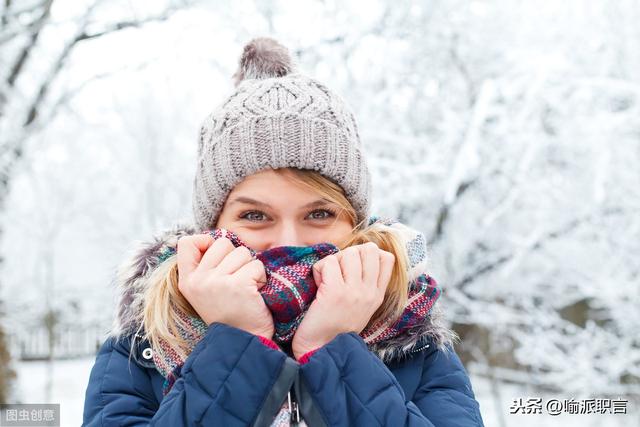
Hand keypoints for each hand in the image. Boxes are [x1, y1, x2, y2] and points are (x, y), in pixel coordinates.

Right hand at [176, 234, 274, 338]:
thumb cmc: (229, 312)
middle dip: (236, 258)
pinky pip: (256, 265)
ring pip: (242, 252)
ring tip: (246, 288)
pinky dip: (261, 278)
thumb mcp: (205, 290)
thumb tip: (216, 239)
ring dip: (250, 268)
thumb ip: (205, 266)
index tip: (218, 259)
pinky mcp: (238, 285)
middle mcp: (199, 280)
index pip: (186, 242)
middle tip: (236, 281)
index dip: (205, 242)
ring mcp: (218, 282)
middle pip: (223, 243)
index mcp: (187, 281)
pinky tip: (255, 294)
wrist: (243, 341)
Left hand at [291, 242, 394, 358]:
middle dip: (350, 254)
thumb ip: (366, 285)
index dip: (368, 255)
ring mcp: (354, 291)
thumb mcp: (361, 308)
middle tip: (338, 271)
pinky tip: (318, 285)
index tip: (353, 267)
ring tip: (327, 279)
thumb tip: (358, 256)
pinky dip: (318, 270)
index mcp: (377, 296)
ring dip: (333, 261)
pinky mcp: (335, 292)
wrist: (321, 350)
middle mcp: (369, 292)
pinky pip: (328, 262)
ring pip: (348, 253)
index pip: (387, 258)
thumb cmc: (335, 327)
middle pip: (369, 250)